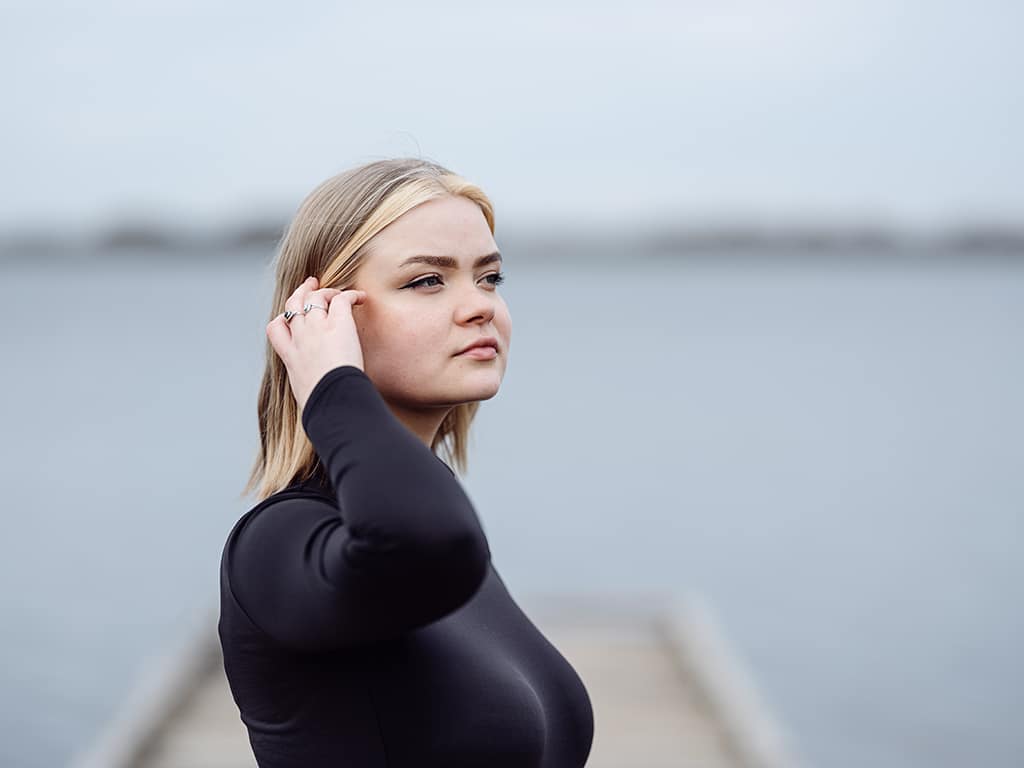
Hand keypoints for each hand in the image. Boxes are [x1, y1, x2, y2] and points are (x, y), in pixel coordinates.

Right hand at [267, 276, 367, 412]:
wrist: (332, 401)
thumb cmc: (322, 406)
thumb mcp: (305, 397)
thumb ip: (308, 390)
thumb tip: (317, 407)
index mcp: (290, 357)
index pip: (276, 329)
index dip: (282, 319)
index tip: (290, 317)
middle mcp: (300, 338)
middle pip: (293, 305)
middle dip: (300, 292)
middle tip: (310, 284)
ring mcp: (317, 328)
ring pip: (315, 297)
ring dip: (326, 291)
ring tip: (336, 291)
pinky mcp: (338, 324)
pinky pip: (342, 299)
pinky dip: (351, 295)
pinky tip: (360, 298)